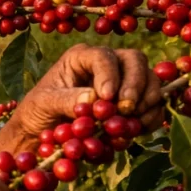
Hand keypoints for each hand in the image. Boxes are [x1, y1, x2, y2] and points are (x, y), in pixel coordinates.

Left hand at [0, 44, 163, 155]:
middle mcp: (106, 65)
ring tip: (131, 121)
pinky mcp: (132, 105)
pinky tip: (137, 130)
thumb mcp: (42, 104)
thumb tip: (93, 98)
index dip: (109, 74)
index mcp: (81, 58)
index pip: (103, 56)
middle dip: (136, 84)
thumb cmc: (37, 112)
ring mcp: (123, 83)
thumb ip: (65, 100)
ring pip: (150, 80)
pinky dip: (151, 118)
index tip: (107, 97)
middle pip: (135, 61)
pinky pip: (153, 106)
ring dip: (147, 101)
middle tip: (127, 108)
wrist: (43, 134)